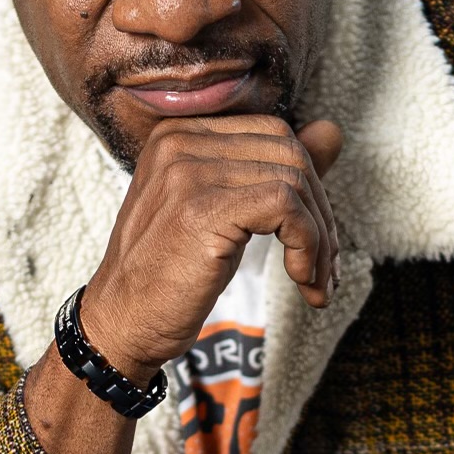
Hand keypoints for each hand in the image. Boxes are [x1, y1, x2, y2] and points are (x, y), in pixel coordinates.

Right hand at [20, 114, 341, 453]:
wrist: (122, 322)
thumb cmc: (171, 275)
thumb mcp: (227, 213)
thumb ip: (274, 172)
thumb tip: (331, 131)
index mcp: (181, 135)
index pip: (274, 134)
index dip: (309, 186)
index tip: (316, 240)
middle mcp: (180, 142)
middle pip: (289, 154)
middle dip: (321, 214)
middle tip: (324, 266)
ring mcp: (187, 172)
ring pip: (293, 182)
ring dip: (319, 239)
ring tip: (314, 281)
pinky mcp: (202, 209)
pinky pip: (285, 207)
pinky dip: (307, 246)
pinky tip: (300, 278)